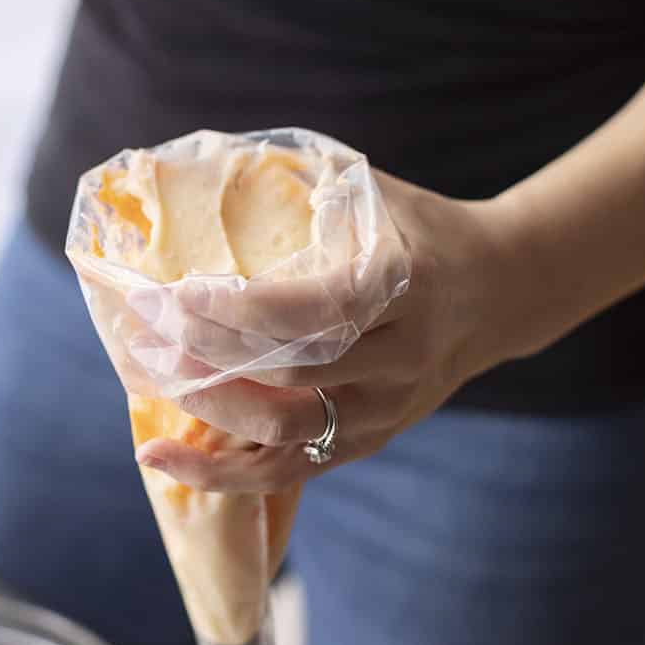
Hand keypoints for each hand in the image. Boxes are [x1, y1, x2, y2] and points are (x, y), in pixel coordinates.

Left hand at [133, 174, 517, 491]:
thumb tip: (201, 171)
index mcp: (404, 285)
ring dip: (210, 410)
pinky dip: (223, 473)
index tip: (177, 294)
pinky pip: (290, 470)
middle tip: (144, 331)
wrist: (500, 289)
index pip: (312, 309)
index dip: (239, 309)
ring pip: (288, 431)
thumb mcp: (375, 193)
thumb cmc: (419, 229)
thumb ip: (303, 185)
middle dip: (208, 354)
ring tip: (151, 380)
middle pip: (293, 373)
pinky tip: (162, 460)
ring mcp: (389, 406)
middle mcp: (402, 354)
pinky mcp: (372, 439)